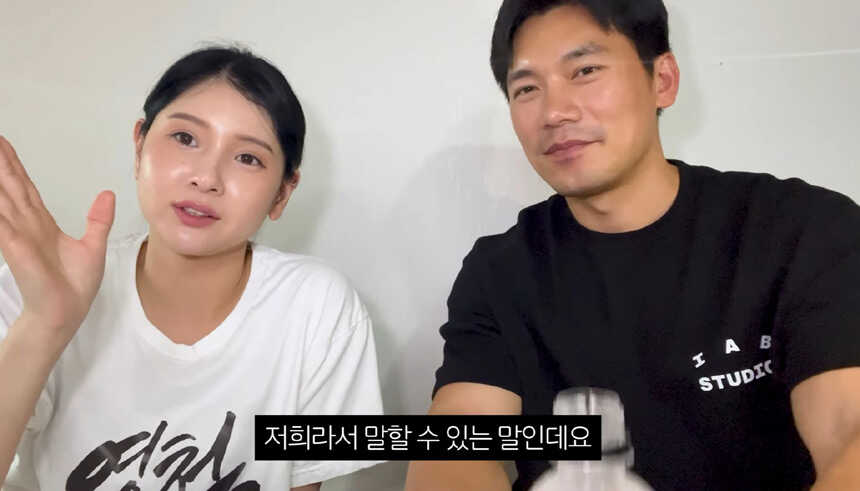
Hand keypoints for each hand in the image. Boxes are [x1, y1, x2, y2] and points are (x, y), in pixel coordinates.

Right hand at [0, 136, 113, 342]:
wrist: (65, 313)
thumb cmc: (74, 286)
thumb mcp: (93, 246)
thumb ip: (98, 219)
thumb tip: (106, 194)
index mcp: (42, 224)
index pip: (25, 188)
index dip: (15, 167)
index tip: (4, 144)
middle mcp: (26, 225)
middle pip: (10, 186)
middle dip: (0, 162)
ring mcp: (19, 235)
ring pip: (2, 198)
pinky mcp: (16, 247)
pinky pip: (1, 224)